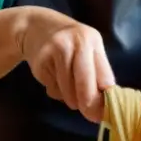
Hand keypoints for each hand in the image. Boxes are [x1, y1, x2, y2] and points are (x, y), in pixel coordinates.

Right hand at [19, 7, 115, 122]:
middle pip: (86, 85)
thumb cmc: (69, 43)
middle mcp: (76, 43)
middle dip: (88, 105)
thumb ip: (97, 72)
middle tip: (89, 114)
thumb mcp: (87, 49)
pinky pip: (53, 89)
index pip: (105, 77)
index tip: (104, 113)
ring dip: (69, 98)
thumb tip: (104, 107)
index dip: (105, 100)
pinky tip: (53, 77)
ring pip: (68, 92)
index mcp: (92, 41)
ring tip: (67, 86)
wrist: (35, 26)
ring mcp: (56, 51)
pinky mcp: (41, 62)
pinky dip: (55, 90)